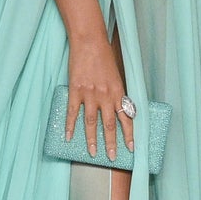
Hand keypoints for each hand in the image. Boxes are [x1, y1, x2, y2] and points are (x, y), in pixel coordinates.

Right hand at [65, 33, 133, 160]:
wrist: (90, 42)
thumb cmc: (104, 56)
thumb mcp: (117, 75)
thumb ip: (117, 93)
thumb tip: (119, 110)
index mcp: (118, 91)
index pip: (126, 118)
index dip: (129, 134)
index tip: (132, 148)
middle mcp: (106, 95)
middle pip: (109, 125)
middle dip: (111, 143)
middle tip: (112, 157)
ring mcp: (90, 94)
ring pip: (91, 123)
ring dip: (92, 140)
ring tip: (93, 153)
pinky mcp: (76, 90)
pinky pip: (73, 112)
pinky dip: (70, 126)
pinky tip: (69, 137)